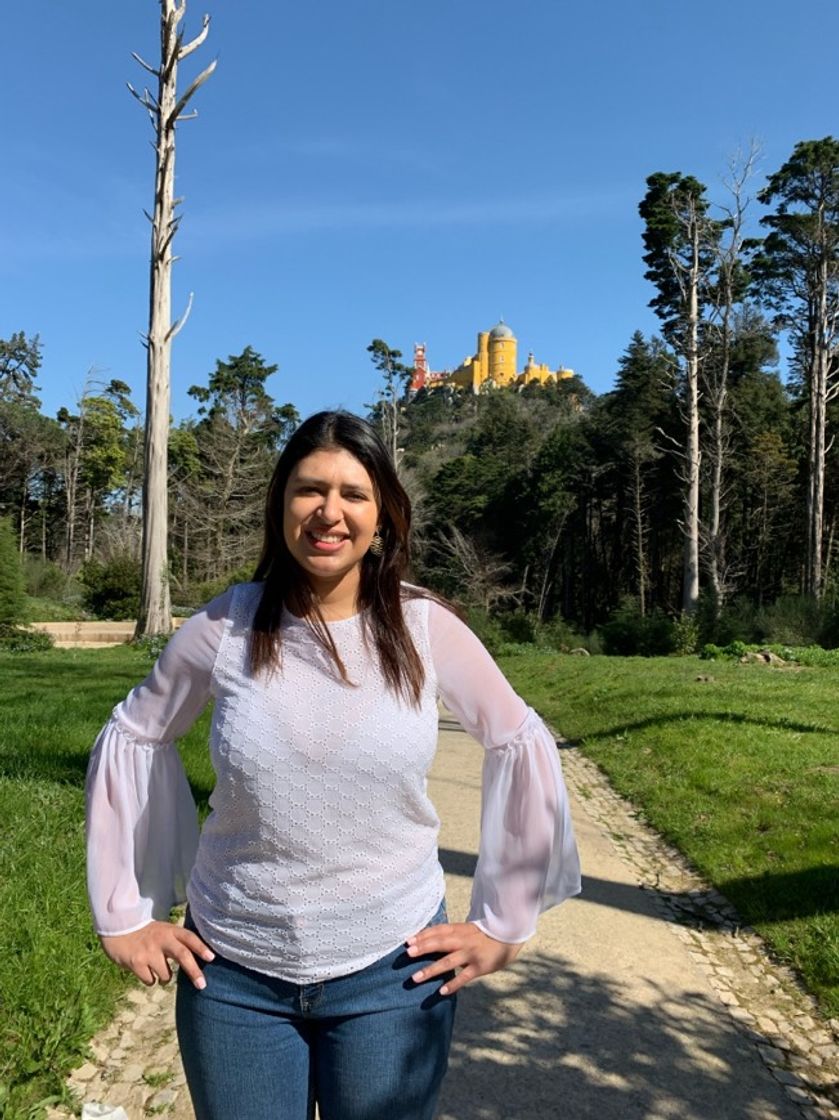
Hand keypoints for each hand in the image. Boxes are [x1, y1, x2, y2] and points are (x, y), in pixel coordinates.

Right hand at [99, 920, 214, 988]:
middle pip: (182, 955)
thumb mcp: (163, 931)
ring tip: (155, 967)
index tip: (212, 958)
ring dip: (164, 977)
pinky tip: (143, 969)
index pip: (189, 937)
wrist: (117, 928)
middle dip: (194, 971)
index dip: (201, 947)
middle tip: (202, 985)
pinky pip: (150, 980)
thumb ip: (176, 942)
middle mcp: (161, 940)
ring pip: (166, 975)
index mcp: (170, 931)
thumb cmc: (145, 933)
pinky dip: (150, 979)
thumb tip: (196, 961)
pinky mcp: (136, 962)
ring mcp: (148, 951)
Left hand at [405, 921, 523, 995]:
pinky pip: (464, 977)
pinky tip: (441, 992)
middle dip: (423, 948)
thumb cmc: (483, 935)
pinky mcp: (480, 967)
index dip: (423, 935)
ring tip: (415, 978)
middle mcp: (463, 940)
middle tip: (407, 953)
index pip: (438, 931)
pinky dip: (453, 984)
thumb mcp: (467, 930)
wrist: (509, 937)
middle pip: (440, 943)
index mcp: (460, 930)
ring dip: (431, 970)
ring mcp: (471, 954)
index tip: (407, 941)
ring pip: (448, 962)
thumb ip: (451, 934)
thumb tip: (427, 937)